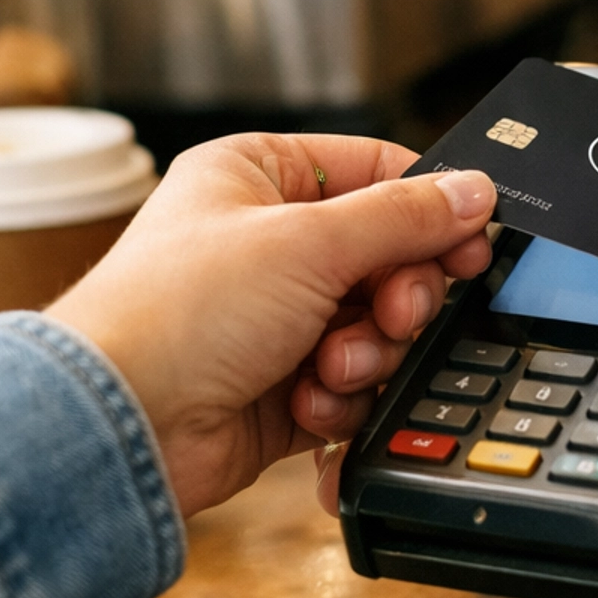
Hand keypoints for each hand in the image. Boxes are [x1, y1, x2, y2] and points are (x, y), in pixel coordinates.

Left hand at [50, 136, 494, 518]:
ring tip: (329, 365)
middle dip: (396, 295)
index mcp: (257, 176)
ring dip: (366, 351)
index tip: (472, 242)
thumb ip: (404, 217)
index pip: (374, 170)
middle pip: (386, 256)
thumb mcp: (308, 241)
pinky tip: (306, 401)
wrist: (121, 427)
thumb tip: (475, 191)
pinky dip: (340, 396)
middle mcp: (264, 241)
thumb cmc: (176, 313)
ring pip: (375, 326)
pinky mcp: (279, 384)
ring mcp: (272, 316)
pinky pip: (351, 383)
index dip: (429, 208)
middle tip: (393, 311)